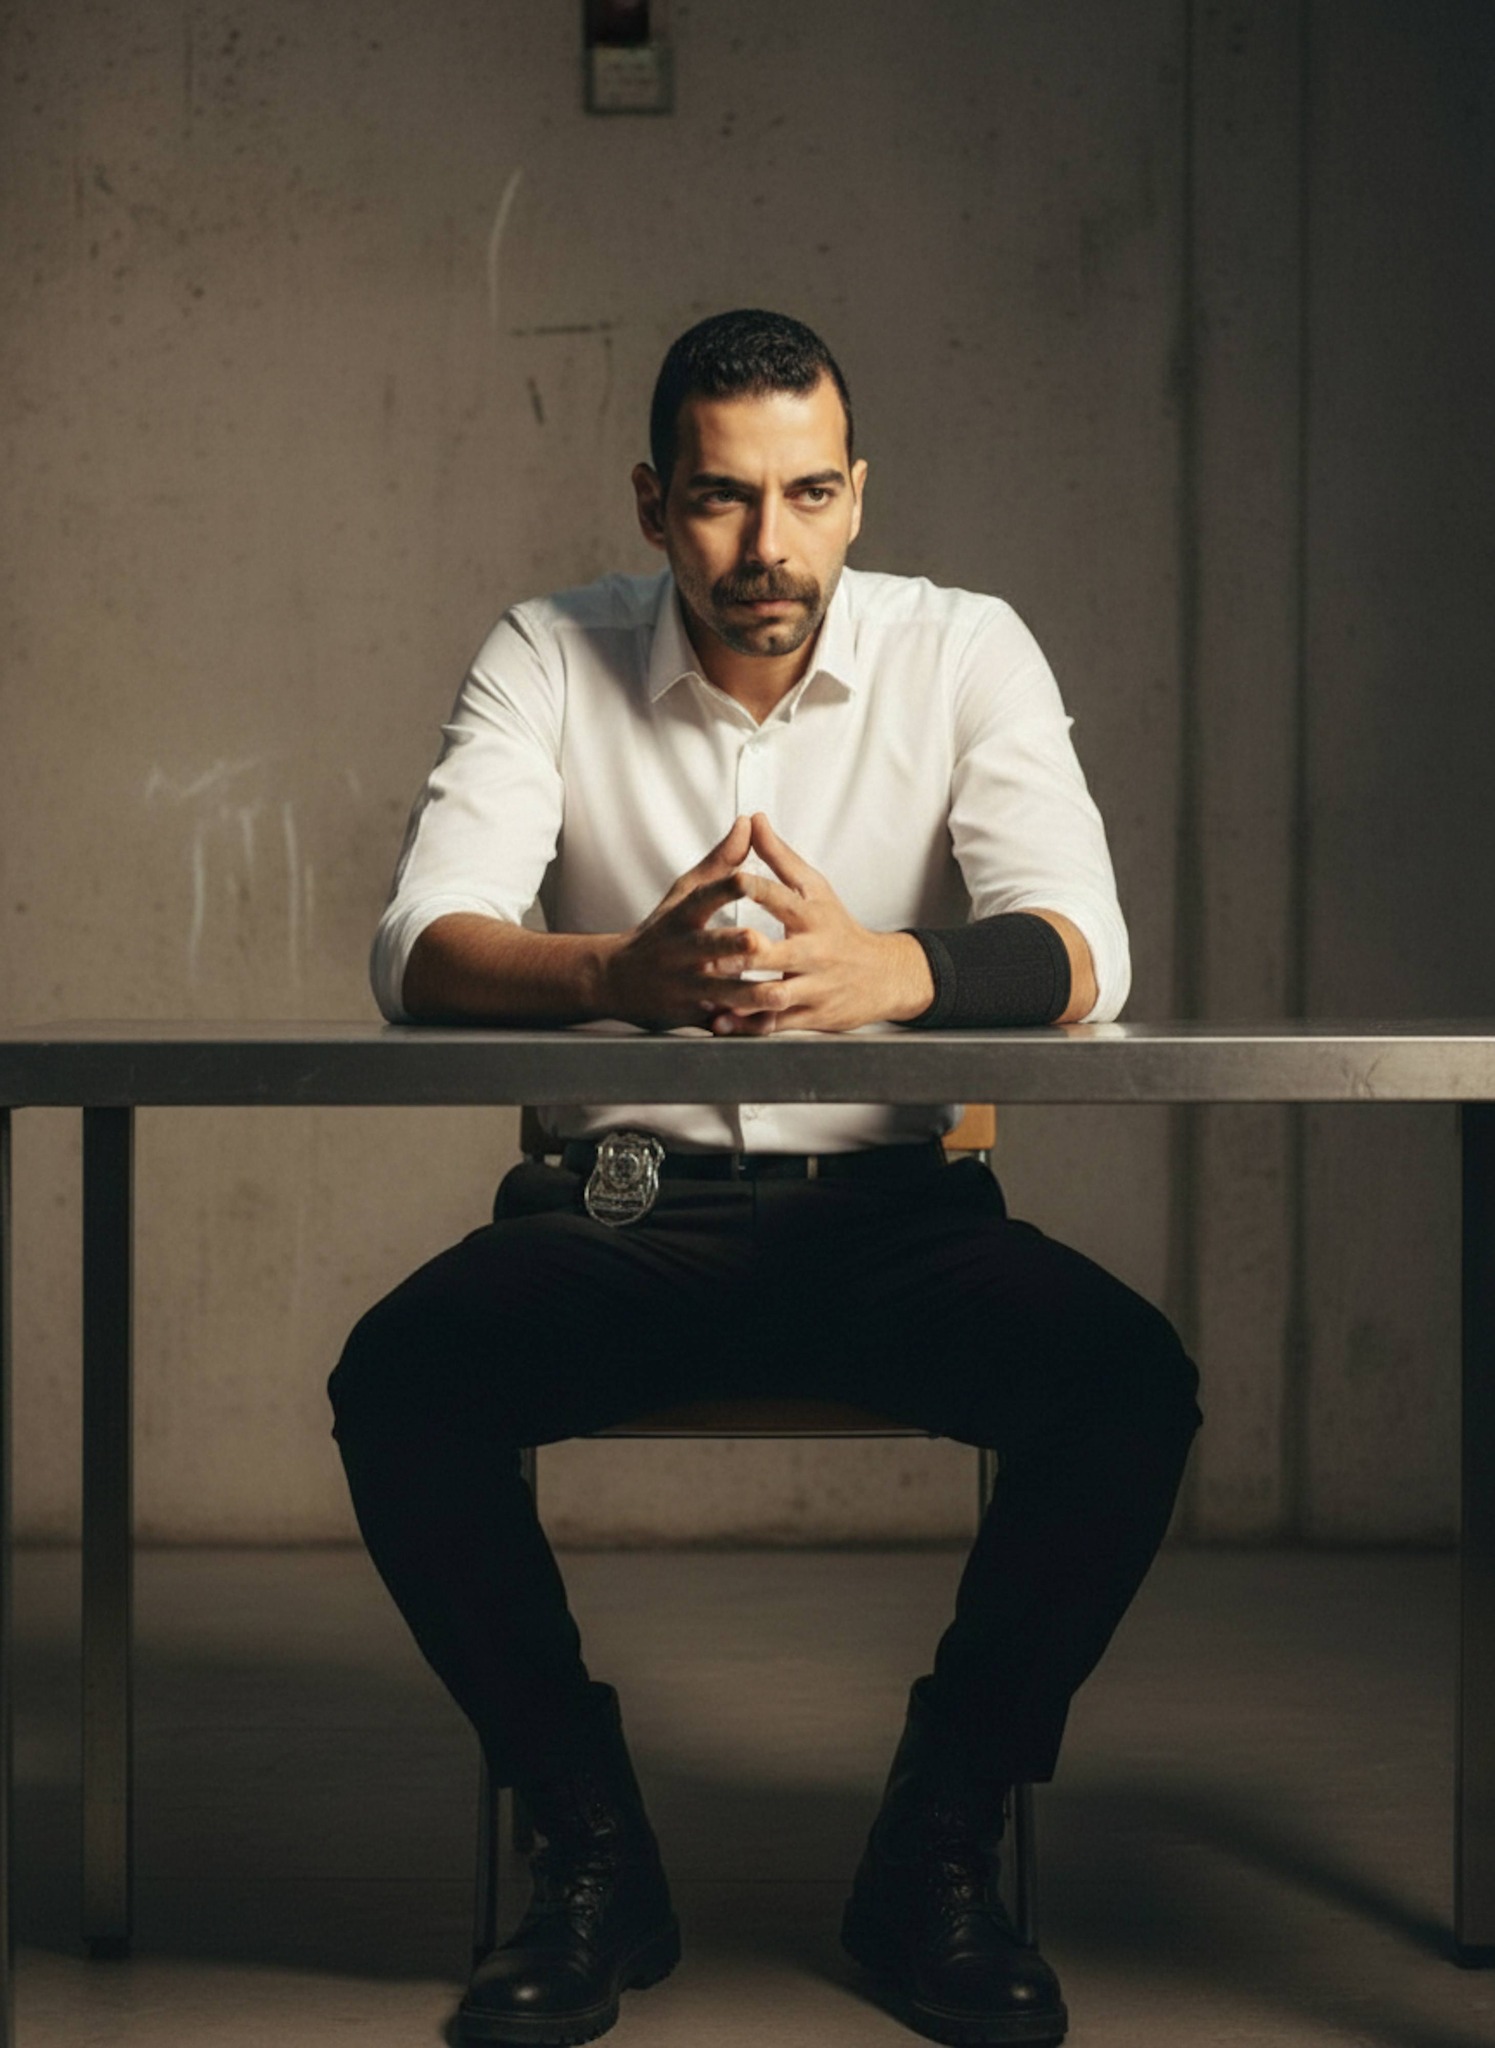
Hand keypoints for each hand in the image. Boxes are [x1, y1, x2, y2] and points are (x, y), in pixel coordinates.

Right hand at [598, 816, 763, 1027]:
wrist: (614, 980)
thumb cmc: (662, 931)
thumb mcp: (684, 894)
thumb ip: (721, 862)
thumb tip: (749, 821)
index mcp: (682, 916)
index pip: (703, 897)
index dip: (724, 888)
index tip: (746, 878)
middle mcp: (680, 950)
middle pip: (708, 946)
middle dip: (732, 946)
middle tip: (759, 942)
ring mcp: (682, 985)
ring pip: (718, 990)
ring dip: (748, 994)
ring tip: (778, 994)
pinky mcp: (685, 1015)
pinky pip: (715, 1020)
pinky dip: (736, 1024)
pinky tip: (762, 1026)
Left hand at [701, 813, 933, 1034]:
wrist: (883, 975)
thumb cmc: (837, 926)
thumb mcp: (815, 887)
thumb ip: (779, 856)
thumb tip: (754, 819)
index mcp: (812, 916)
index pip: (782, 898)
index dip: (755, 888)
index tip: (730, 880)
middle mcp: (815, 952)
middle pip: (775, 953)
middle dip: (742, 953)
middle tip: (707, 952)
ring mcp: (814, 987)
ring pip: (774, 994)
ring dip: (740, 996)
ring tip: (706, 993)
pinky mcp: (811, 1016)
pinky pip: (775, 1024)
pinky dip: (746, 1025)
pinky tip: (719, 1023)